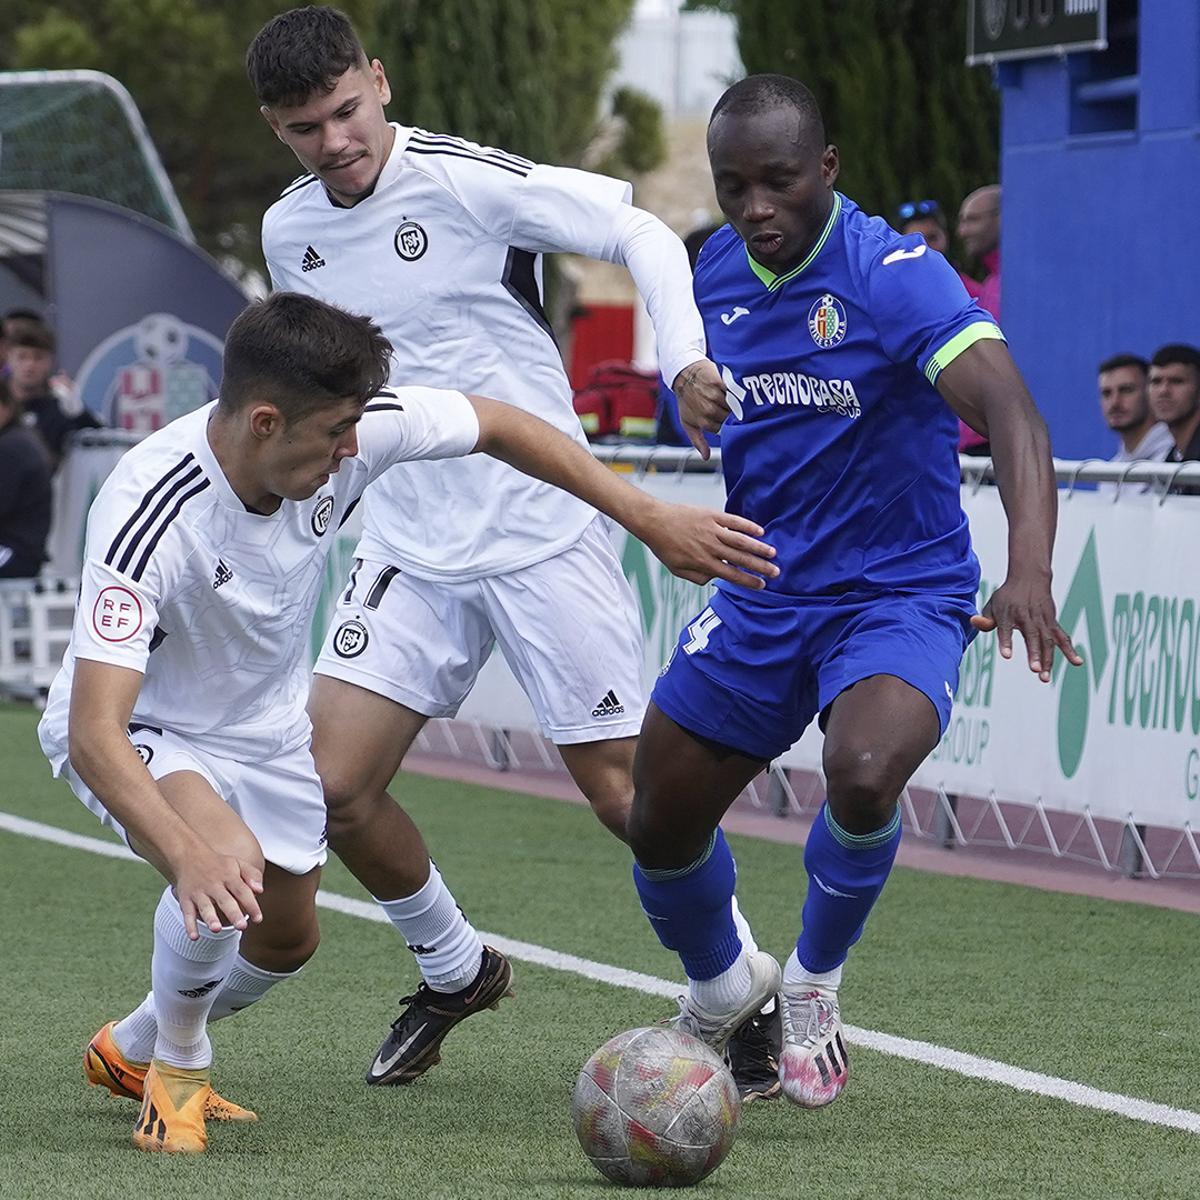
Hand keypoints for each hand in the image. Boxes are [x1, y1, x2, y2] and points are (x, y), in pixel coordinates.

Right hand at [172, 847, 264, 938]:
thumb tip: (260, 890)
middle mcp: (214, 885)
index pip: (243, 891)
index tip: (258, 919)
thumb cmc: (218, 863)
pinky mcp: (186, 899)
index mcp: (229, 876)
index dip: (251, 905)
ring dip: (210, 918)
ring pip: (205, 907)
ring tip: (217, 929)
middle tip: (242, 926)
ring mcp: (199, 892)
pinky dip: (189, 925)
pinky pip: (187, 913)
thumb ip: (252, 875)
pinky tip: (194, 936)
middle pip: (225, 900)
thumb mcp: (237, 863)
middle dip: (233, 913)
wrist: (189, 855)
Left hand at [641, 500, 777, 589]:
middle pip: (741, 559)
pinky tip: (759, 532)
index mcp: (703, 563)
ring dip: (758, 548)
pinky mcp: (712, 516)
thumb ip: (698, 577)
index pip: (731, 575)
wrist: (655, 521)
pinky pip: (734, 521)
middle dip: (760, 567)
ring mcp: (712, 530)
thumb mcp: (678, 569)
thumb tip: (716, 578)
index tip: (762, 585)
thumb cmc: (665, 546)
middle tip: (776, 572)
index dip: (748, 581)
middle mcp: (711, 548)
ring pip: (741, 541)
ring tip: (772, 553)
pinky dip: (748, 527)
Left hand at [672, 359, 728, 459]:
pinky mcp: (719, 382)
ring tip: (739, 401)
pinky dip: (737, 391)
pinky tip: (738, 391)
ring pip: (735, 404)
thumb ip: (697, 441)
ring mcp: (714, 395)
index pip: (725, 430)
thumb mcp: (687, 422)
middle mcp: (708, 410)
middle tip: (737, 411)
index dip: (730, 427)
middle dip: (735, 416)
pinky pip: (734, 390)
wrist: (684, 375)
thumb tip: (706, 457)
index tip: (732, 423)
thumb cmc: (686, 401)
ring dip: (738, 403)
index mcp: (703, 421)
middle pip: (732, 418)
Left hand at [970, 574, 1082, 682]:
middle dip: (1034, 653)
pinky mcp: (1052, 623)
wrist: (1029, 578)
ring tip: (1045, 676)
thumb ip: (985, 619)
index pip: (1006, 629)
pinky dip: (1069, 650)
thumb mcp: (992, 604)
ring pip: (1047, 640)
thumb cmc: (1008, 596)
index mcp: (1008, 613)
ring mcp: (1042, 620)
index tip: (1007, 655)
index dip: (1006, 642)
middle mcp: (1027, 616)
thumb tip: (974, 622)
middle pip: (1032, 636)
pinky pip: (1062, 637)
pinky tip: (1077, 662)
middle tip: (1035, 670)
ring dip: (1048, 658)